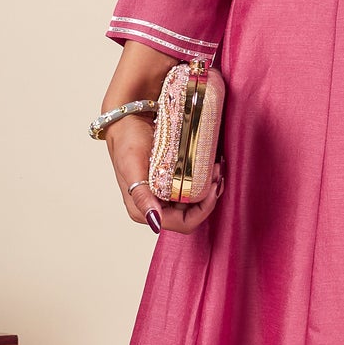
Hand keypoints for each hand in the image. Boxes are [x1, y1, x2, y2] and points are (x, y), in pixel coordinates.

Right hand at [107, 111, 224, 233]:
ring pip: (195, 201)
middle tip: (217, 174)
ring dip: (209, 187)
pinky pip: (193, 187)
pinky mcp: (171, 182)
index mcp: (145, 211)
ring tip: (216, 167)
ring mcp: (165, 195)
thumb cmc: (126, 142)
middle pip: (193, 213)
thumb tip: (155, 221)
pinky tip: (210, 166)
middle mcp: (156, 206)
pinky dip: (204, 179)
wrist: (127, 121)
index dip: (203, 210)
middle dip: (210, 197)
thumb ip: (141, 196)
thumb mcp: (132, 167)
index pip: (183, 223)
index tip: (213, 188)